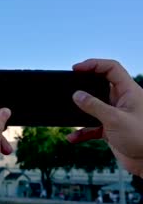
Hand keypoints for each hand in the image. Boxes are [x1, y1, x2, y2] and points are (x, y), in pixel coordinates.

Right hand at [67, 59, 142, 175]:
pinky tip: (73, 137)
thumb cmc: (141, 138)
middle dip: (84, 87)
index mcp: (129, 92)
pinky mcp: (111, 129)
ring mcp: (116, 115)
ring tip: (68, 114)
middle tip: (69, 87)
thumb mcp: (114, 120)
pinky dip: (82, 131)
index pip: (111, 69)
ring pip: (93, 107)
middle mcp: (122, 101)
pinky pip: (92, 126)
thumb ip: (93, 106)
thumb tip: (76, 95)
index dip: (94, 64)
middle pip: (100, 86)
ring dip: (80, 112)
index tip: (76, 69)